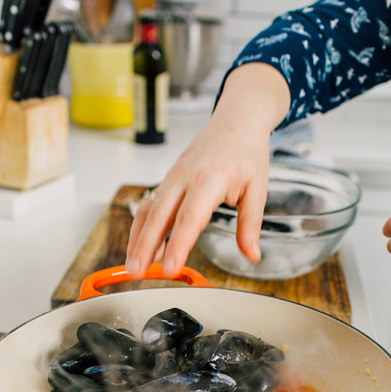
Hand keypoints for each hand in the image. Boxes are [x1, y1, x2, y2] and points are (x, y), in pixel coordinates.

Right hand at [125, 63, 290, 277]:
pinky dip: (142, 225)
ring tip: (132, 265)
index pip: (190, 218)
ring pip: (149, 210)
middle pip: (160, 216)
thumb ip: (251, 224)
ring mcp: (173, 176)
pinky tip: (141, 245)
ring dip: (138, 238)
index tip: (170, 268)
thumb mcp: (258, 189)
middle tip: (138, 272)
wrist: (236, 119)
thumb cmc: (247, 152)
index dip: (178, 245)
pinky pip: (151, 204)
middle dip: (146, 247)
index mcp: (210, 180)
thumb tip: (252, 255)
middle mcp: (185, 177)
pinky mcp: (169, 178)